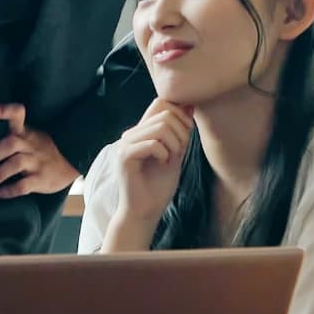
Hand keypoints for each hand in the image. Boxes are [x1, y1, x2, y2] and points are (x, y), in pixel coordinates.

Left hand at [0, 103, 79, 199]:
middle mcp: (30, 144)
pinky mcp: (42, 179)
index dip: (1, 110)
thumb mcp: (30, 137)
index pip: (16, 114)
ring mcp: (36, 162)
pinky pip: (23, 186)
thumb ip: (11, 137)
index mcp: (25, 132)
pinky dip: (8, 191)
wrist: (71, 163)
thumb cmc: (41, 149)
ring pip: (15, 165)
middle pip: (10, 145)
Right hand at [108, 97, 194, 231]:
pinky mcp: (124, 156)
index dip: (180, 113)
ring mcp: (126, 143)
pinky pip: (153, 144)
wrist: (146, 211)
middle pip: (165, 113)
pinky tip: (162, 164)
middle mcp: (132, 133)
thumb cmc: (159, 186)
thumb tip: (189, 104)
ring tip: (172, 158)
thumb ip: (180, 131)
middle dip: (182, 132)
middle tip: (180, 152)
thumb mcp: (176, 153)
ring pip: (160, 127)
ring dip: (175, 143)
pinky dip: (165, 154)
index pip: (161, 102)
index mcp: (142, 131)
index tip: (186, 135)